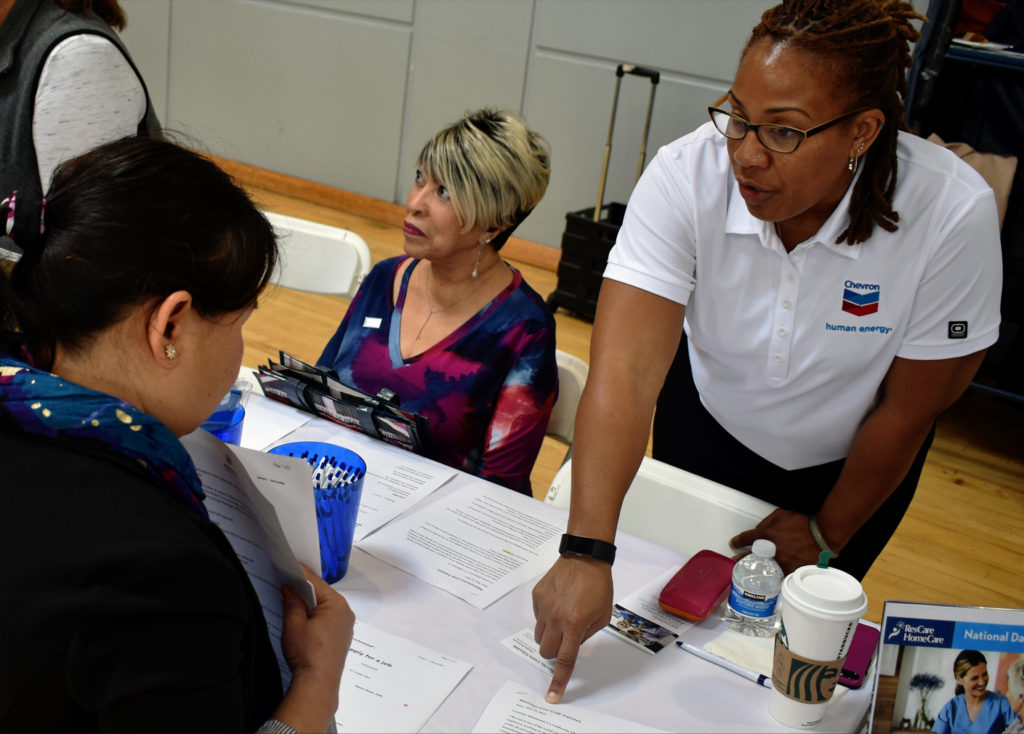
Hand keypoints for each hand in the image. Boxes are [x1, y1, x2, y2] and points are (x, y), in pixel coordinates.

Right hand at [274, 564, 354, 731]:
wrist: (318, 684)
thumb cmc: (308, 654)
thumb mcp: (294, 624)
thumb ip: (292, 602)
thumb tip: (289, 587)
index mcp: (337, 604)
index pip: (316, 582)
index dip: (300, 573)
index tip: (289, 564)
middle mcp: (346, 612)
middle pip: (322, 593)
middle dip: (304, 589)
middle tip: (286, 582)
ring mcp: (345, 625)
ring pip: (325, 606)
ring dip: (310, 603)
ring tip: (291, 599)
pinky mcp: (341, 637)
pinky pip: (328, 618)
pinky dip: (316, 615)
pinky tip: (303, 619)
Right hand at [532, 555, 612, 702]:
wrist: (584, 557)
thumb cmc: (598, 586)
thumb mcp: (602, 616)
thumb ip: (586, 635)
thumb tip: (573, 645)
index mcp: (574, 625)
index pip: (564, 660)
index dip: (558, 681)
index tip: (552, 697)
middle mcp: (556, 618)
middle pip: (545, 651)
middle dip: (554, 652)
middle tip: (565, 640)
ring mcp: (544, 607)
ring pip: (539, 635)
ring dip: (549, 634)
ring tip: (563, 618)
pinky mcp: (537, 596)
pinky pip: (537, 616)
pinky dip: (546, 616)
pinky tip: (559, 602)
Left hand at [730, 509, 822, 573]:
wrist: (821, 535)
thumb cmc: (802, 523)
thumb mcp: (780, 515)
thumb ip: (766, 522)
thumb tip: (757, 530)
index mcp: (767, 534)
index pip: (746, 538)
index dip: (738, 541)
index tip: (734, 544)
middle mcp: (772, 549)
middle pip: (750, 556)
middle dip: (740, 559)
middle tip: (735, 562)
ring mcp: (781, 561)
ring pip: (763, 569)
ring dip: (755, 571)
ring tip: (750, 574)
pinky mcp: (791, 570)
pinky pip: (778, 576)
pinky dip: (773, 577)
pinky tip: (768, 580)